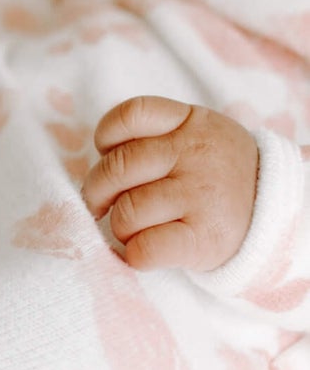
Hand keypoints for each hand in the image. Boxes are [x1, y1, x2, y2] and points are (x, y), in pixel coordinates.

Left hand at [81, 95, 258, 270]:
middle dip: (97, 192)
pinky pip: (144, 248)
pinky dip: (134, 254)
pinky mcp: (203, 238)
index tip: (109, 155)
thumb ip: (153, 138)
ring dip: (119, 226)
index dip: (106, 138)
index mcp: (191, 122)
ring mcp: (201, 195)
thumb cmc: (214, 178)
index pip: (132, 114)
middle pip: (116, 168)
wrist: (274, 217)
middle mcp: (196, 154)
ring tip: (136, 228)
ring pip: (126, 211)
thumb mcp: (197, 138)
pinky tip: (144, 251)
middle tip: (104, 205)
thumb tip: (96, 172)